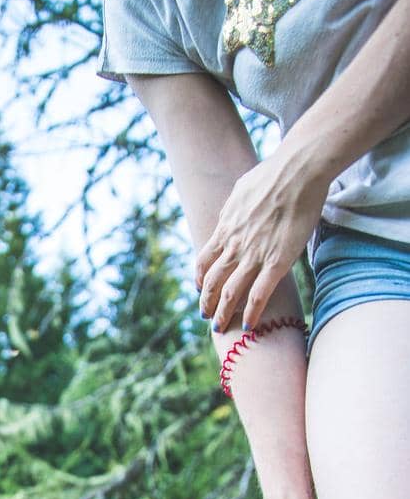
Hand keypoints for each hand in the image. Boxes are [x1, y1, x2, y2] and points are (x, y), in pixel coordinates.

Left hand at [196, 148, 329, 331]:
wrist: (298, 170)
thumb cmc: (275, 173)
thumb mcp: (242, 189)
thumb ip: (234, 208)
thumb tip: (232, 212)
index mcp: (226, 227)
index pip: (204, 260)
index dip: (199, 278)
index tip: (200, 288)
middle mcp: (235, 244)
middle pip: (212, 282)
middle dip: (206, 302)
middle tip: (205, 315)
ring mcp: (254, 255)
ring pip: (230, 293)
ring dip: (222, 314)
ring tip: (219, 328)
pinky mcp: (277, 262)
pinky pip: (259, 295)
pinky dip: (252, 313)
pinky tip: (249, 326)